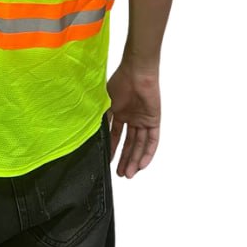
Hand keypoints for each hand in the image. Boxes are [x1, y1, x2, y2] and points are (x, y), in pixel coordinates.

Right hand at [106, 61, 160, 177]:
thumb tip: (93, 134)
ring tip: (128, 174)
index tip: (108, 161)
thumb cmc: (120, 82)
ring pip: (140, 145)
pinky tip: (141, 165)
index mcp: (120, 113)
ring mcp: (143, 120)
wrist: (136, 72)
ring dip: (134, 160)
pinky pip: (152, 141)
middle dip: (124, 159)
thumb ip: (103, 119)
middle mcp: (132, 119)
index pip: (116, 136)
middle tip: (120, 174)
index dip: (112, 149)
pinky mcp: (154, 121)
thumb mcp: (106, 103)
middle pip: (130, 144)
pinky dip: (147, 153)